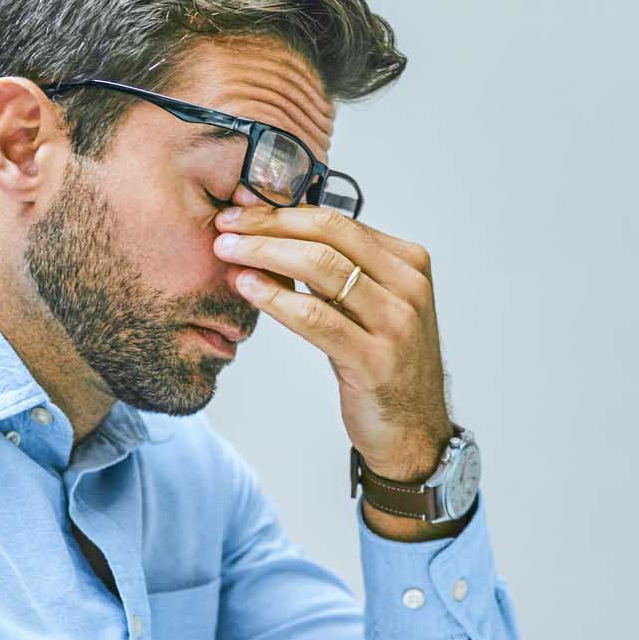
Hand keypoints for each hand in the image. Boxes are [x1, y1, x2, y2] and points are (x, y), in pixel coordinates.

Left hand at [213, 205, 450, 482]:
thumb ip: (339, 273)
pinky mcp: (376, 360)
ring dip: (265, 254)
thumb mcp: (371, 308)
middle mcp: (409, 287)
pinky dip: (276, 298)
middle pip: (330, 235)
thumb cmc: (383, 366)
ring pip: (322, 268)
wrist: (413, 432)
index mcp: (409, 264)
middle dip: (270, 224)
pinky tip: (248, 288)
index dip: (284, 210)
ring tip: (227, 252)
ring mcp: (397, 324)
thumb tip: (274, 235)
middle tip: (226, 224)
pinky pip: (316, 318)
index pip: (339, 220)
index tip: (242, 208)